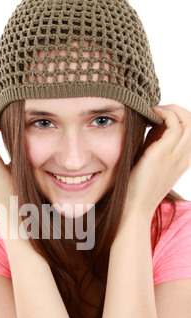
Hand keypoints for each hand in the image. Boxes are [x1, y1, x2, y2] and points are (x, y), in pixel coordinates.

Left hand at [124, 104, 190, 219]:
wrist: (133, 206)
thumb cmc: (136, 186)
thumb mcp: (150, 160)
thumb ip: (154, 143)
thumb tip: (151, 123)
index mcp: (183, 160)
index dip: (179, 117)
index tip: (159, 116)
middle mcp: (184, 157)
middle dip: (178, 110)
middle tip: (158, 109)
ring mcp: (176, 156)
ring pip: (188, 120)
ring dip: (171, 109)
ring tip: (154, 110)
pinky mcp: (164, 153)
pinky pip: (174, 124)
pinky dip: (165, 114)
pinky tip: (150, 114)